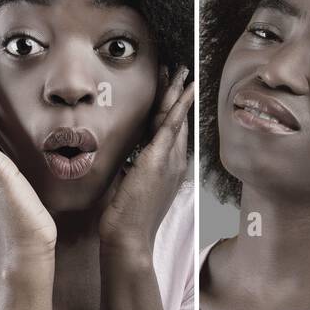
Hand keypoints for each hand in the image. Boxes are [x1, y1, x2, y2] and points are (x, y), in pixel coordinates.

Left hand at [98, 66, 193, 257]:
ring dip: (179, 93)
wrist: (129, 239)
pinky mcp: (157, 161)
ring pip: (176, 118)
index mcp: (167, 168)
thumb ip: (131, 172)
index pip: (171, 131)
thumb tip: (125, 162)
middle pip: (177, 120)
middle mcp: (173, 162)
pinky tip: (184, 91)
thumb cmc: (126, 220)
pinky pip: (171, 127)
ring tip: (182, 71)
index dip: (173, 108)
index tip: (172, 89)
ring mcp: (168, 161)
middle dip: (179, 94)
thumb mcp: (130, 188)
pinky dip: (179, 107)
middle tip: (182, 71)